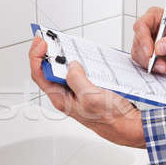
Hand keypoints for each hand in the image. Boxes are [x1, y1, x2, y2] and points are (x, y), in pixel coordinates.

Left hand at [29, 37, 145, 148]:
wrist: (129, 126)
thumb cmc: (112, 119)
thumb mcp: (91, 97)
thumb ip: (77, 80)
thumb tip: (71, 66)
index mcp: (62, 99)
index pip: (40, 75)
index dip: (36, 57)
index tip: (41, 42)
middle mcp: (67, 96)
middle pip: (49, 71)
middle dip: (47, 53)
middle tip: (48, 38)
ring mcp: (78, 93)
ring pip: (64, 71)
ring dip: (63, 57)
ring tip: (63, 44)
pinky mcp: (89, 90)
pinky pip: (79, 73)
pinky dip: (78, 62)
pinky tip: (82, 56)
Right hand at [132, 7, 165, 73]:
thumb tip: (159, 47)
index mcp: (154, 17)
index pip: (141, 25)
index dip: (143, 39)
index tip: (150, 52)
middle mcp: (147, 28)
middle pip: (138, 42)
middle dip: (148, 56)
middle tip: (161, 64)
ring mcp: (144, 42)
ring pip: (138, 54)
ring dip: (152, 64)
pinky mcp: (145, 54)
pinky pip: (143, 63)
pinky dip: (154, 68)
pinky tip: (165, 66)